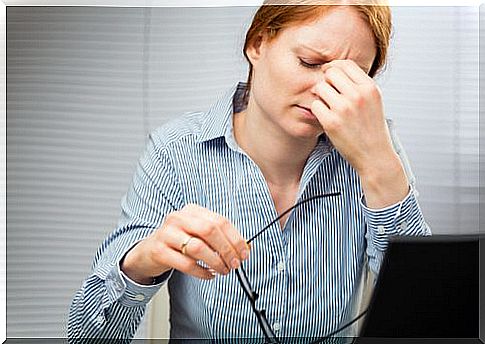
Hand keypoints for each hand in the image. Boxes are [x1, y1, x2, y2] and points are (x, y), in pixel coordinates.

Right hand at [121, 204, 249, 283]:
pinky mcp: (159, 251)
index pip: (220, 221)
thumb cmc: (178, 243)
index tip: (244, 253)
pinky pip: (185, 264)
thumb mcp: (198, 235)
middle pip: (210, 231)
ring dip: (215, 262)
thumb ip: (219, 238)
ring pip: (198, 247)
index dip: (235, 238)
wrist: (147, 252)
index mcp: (192, 210)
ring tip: (223, 270)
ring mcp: (167, 233)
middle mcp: (178, 218)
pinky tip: (208, 275)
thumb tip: (245, 248)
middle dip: (227, 250)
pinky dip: (201, 272)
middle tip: (235, 264)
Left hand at [310, 59, 393, 174]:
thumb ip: (358, 85)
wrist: (375, 155)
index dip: (334, 68)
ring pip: (320, 88)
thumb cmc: (372, 128)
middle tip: (327, 94)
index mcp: (369, 88)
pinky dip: (317, 111)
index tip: (330, 76)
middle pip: (330, 73)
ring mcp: (344, 108)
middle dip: (326, 81)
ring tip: (327, 107)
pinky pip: (315, 105)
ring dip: (320, 96)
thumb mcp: (373, 101)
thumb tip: (335, 69)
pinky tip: (325, 118)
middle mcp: (357, 95)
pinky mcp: (331, 122)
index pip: (345, 64)